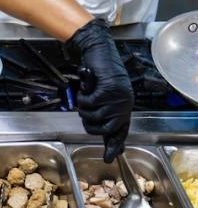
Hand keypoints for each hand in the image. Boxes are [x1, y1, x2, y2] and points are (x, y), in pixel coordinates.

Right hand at [67, 19, 133, 162]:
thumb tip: (100, 128)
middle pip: (105, 129)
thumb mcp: (102, 93)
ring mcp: (118, 98)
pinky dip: (82, 97)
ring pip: (94, 117)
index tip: (109, 158)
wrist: (98, 49)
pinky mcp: (109, 90)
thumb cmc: (98, 70)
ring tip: (85, 95)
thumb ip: (102, 109)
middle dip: (89, 123)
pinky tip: (85, 88)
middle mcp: (125, 103)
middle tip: (84, 109)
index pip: (121, 130)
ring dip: (84, 107)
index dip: (114, 144)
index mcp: (125, 105)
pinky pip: (89, 104)